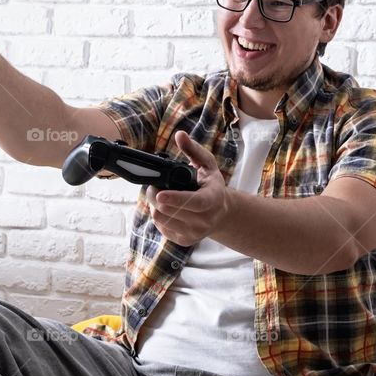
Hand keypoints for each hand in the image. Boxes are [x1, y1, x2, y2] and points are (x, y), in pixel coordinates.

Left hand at [147, 130, 231, 246]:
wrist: (221, 213)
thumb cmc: (211, 185)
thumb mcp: (207, 165)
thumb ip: (193, 150)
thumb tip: (180, 135)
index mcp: (213, 199)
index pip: (194, 202)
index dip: (175, 199)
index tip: (160, 195)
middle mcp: (205, 219)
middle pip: (169, 209)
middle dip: (155, 195)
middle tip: (154, 187)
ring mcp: (195, 233)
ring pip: (161, 218)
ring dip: (154, 205)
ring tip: (160, 196)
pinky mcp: (184, 240)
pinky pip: (160, 227)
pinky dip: (158, 215)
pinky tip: (166, 208)